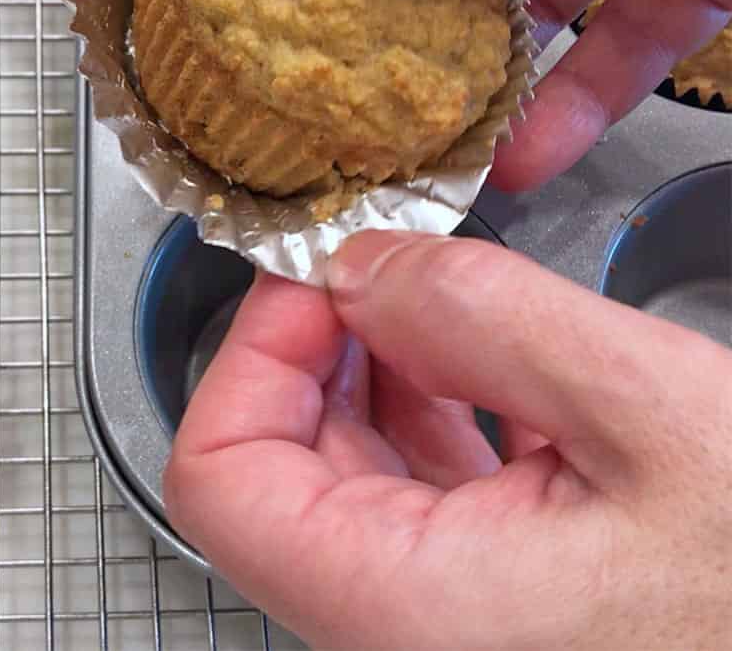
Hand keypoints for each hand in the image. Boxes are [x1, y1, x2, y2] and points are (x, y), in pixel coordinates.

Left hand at [164, 232, 731, 648]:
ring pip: (344, 474)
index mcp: (403, 608)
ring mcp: (443, 618)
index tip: (317, 275)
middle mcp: (399, 630)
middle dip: (314, 346)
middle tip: (377, 259)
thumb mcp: (653, 418)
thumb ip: (483, 321)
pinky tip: (482, 357)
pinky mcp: (494, 598)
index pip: (220, 478)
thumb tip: (361, 262)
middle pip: (272, 466)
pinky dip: (430, 409)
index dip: (249, 354)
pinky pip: (416, 491)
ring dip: (372, 370)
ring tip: (433, 293)